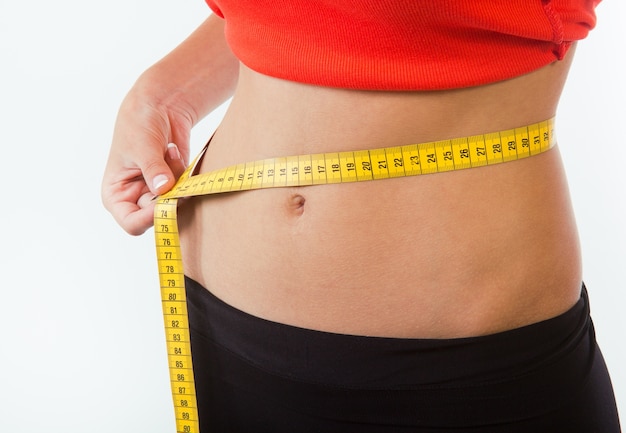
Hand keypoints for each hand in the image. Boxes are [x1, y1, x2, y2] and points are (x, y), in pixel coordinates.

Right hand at [101, 88, 190, 234]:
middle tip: (175, 177)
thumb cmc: (138, 125)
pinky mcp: (174, 185)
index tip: (166, 203)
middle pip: (157, 216)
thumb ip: (154, 170)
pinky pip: (185, 190)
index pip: (132, 223)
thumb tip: (165, 189)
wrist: (158, 108)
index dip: (150, 219)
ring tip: (169, 151)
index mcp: (116, 196)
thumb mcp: (142, 147)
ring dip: (177, 179)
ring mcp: (156, 193)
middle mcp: (135, 199)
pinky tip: (173, 151)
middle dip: (170, 197)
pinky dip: (183, 173)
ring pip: (174, 203)